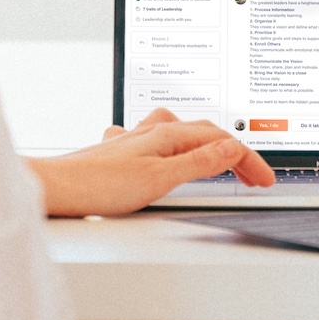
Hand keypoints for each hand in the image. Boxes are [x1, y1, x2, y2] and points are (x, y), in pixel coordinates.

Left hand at [27, 109, 276, 216]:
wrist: (54, 188)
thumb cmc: (97, 185)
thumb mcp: (160, 179)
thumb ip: (198, 163)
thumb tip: (233, 148)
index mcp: (166, 135)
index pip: (221, 141)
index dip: (248, 160)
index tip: (264, 179)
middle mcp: (151, 132)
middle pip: (204, 133)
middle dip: (233, 152)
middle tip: (252, 176)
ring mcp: (134, 141)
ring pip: (179, 131)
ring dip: (204, 142)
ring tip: (218, 155)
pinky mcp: (119, 154)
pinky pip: (155, 140)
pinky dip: (172, 147)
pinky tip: (163, 154)